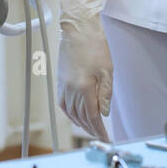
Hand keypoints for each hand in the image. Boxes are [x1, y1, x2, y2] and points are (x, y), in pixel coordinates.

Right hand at [57, 0, 113, 141]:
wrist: (77, 28)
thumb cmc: (94, 45)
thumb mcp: (107, 70)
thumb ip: (105, 93)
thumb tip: (104, 112)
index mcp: (84, 88)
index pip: (92, 117)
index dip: (99, 131)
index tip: (106, 139)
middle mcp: (70, 90)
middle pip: (81, 117)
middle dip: (91, 129)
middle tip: (100, 136)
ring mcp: (63, 86)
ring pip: (71, 113)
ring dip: (80, 123)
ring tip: (90, 129)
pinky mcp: (60, 81)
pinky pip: (63, 104)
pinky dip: (70, 114)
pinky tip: (76, 115)